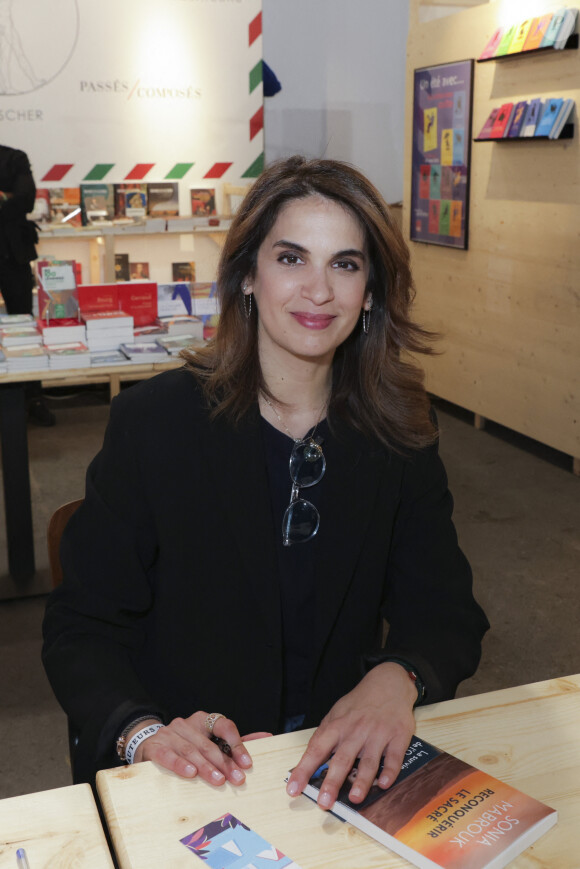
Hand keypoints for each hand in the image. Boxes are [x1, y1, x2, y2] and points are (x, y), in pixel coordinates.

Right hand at [133, 711, 255, 785]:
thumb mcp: (209, 741)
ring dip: (206, 767)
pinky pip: (168, 755)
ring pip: (191, 750)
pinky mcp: (155, 747)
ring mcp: (170, 734)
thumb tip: (266, 738)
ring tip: (219, 781)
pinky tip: (190, 773)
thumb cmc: (186, 745)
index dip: (237, 743)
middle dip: (224, 763)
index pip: (223, 725)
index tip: (247, 763)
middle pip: (209, 744)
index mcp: (203, 720)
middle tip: (237, 779)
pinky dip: (180, 764)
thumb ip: (236, 742)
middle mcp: (187, 724)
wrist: (149, 744)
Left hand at [286, 663, 416, 808]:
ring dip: (362, 780)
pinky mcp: (398, 736)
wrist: (388, 683)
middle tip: (324, 802)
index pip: (316, 750)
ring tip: (355, 798)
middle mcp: (356, 731)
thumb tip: (310, 763)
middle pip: (342, 758)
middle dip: (332, 782)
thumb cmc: (359, 704)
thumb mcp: (337, 714)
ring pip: (368, 761)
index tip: (293, 788)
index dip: (304, 770)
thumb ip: (325, 737)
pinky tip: (384, 784)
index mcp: (337, 725)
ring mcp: (378, 734)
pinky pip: (393, 757)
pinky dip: (389, 771)